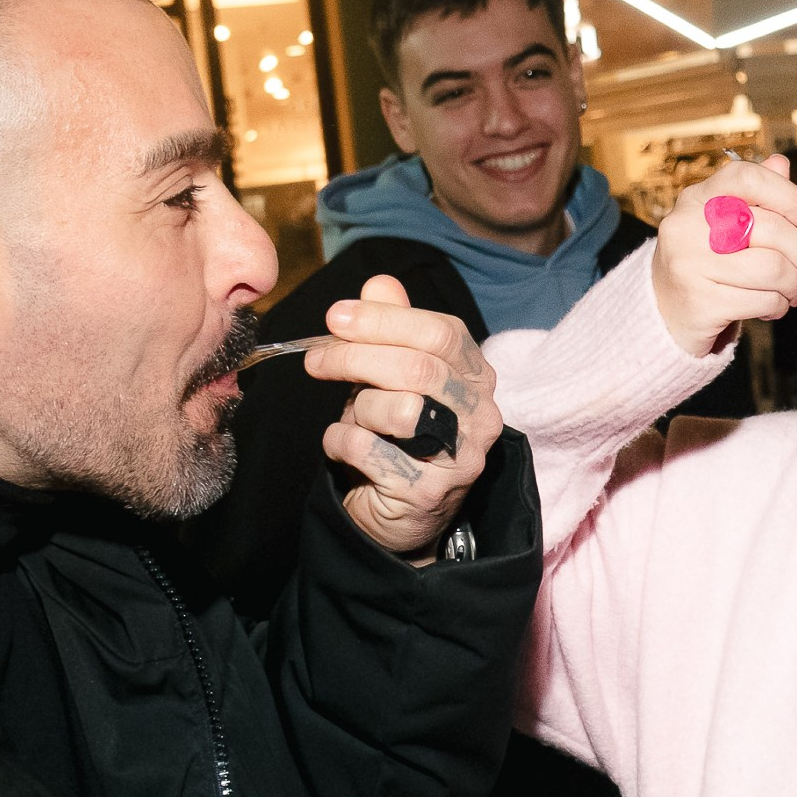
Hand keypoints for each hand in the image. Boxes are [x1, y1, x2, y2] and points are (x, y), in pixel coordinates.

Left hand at [306, 275, 502, 558]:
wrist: (399, 513)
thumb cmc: (395, 434)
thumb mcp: (392, 374)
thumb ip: (390, 329)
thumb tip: (379, 284)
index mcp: (475, 375)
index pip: (440, 332)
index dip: (384, 320)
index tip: (335, 317)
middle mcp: (480, 414)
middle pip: (418, 368)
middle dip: (355, 357)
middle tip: (315, 361)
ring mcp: (461, 456)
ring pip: (400, 410)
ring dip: (356, 409)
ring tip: (349, 417)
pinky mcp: (430, 491)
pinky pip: (371, 452)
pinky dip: (341, 443)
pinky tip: (342, 447)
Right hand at [652, 155, 796, 356]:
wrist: (662, 311)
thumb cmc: (703, 263)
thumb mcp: (723, 224)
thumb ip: (754, 195)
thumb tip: (781, 164)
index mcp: (697, 198)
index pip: (748, 178)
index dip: (790, 196)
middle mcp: (688, 225)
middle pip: (772, 228)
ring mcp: (690, 263)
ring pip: (773, 268)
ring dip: (794, 285)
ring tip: (792, 292)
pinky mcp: (699, 301)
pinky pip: (762, 300)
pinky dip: (778, 306)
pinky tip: (772, 307)